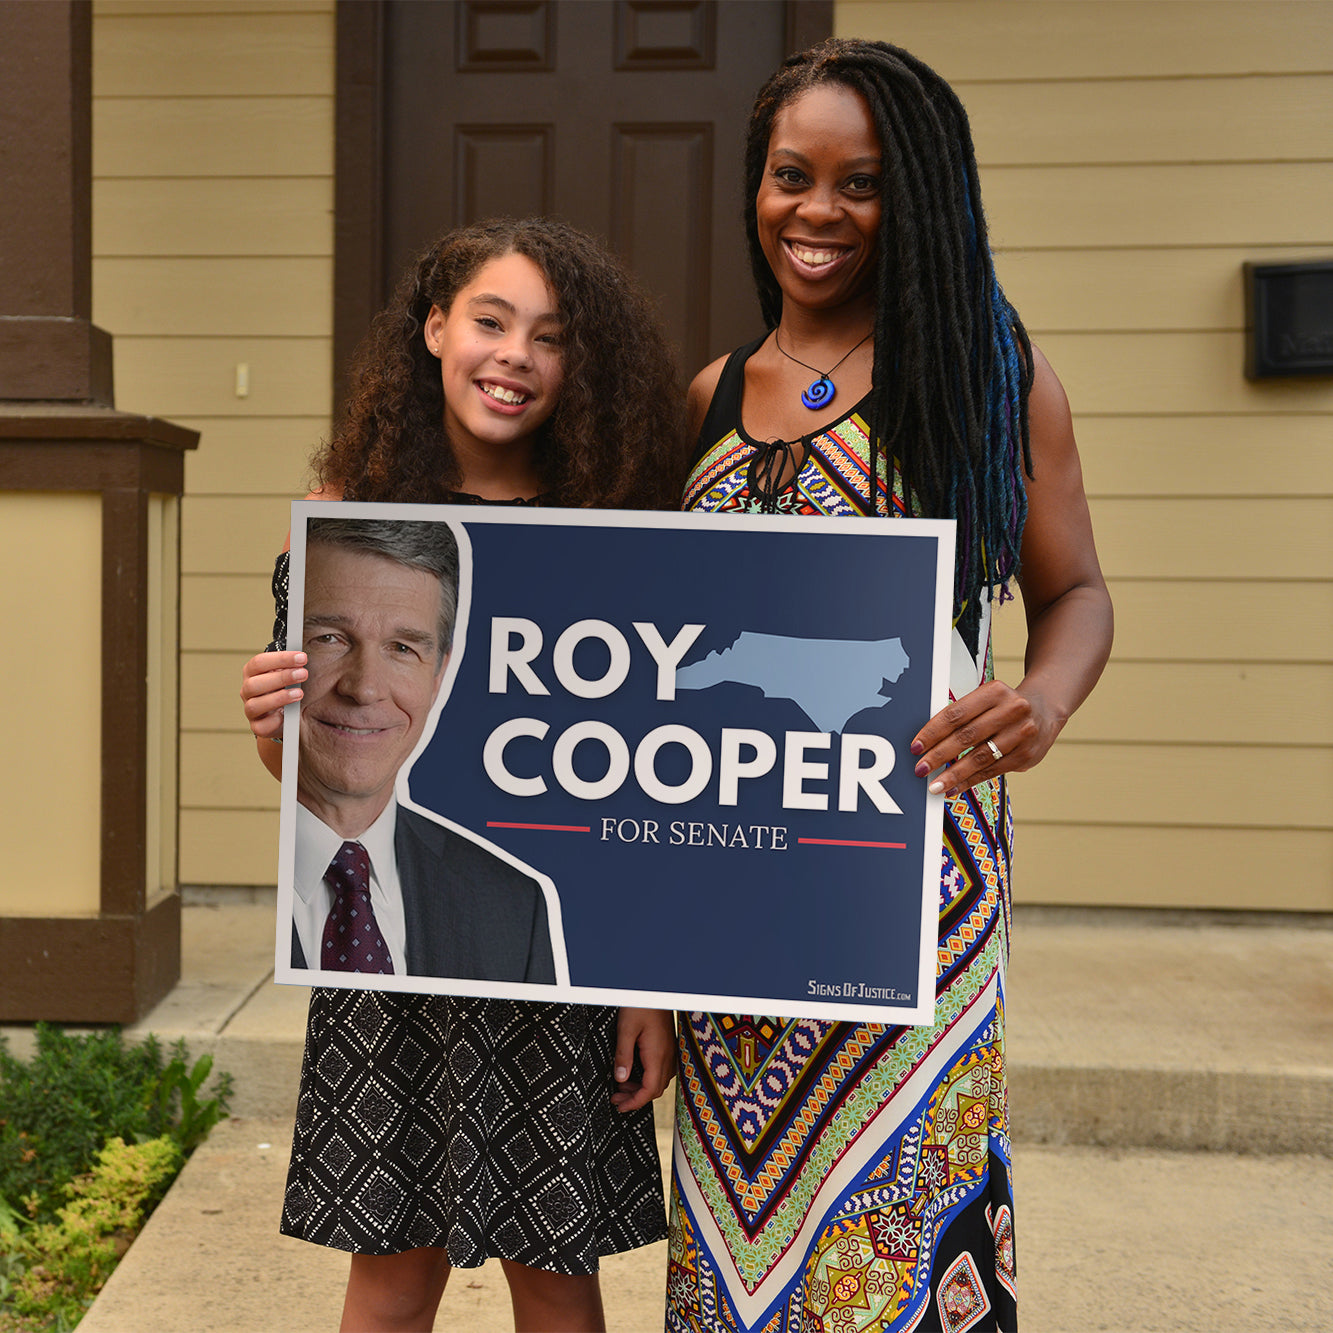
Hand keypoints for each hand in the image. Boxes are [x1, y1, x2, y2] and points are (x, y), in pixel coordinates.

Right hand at [240, 649, 306, 740]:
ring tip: (299, 693)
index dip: (280, 659)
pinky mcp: (257, 727)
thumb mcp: (289, 674)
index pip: (259, 662)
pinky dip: (275, 720)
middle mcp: (247, 690)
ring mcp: (250, 709)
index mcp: (252, 673)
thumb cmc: (288, 688)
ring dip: (279, 698)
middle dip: (281, 677)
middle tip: (304, 673)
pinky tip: (287, 714)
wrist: (287, 715)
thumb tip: (303, 656)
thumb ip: (292, 665)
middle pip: (255, 683)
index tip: (302, 657)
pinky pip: (261, 726)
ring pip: (254, 705)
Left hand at [610, 1008, 675, 1112]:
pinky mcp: (668, 1046)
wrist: (656, 990)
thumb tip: (620, 1079)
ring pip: (659, 1081)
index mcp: (657, 1055)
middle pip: (655, 1089)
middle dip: (635, 1098)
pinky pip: (661, 1071)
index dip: (634, 1102)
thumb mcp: (626, 1029)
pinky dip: (647, 1078)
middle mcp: (667, 1056)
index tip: (620, 1107)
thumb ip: (623, 1055)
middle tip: (616, 1098)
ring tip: (621, 1086)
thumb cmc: (642, 1006)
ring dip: (641, 1088)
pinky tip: (635, 1073)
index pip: (649, 1090)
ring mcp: (670, 1051)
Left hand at [910, 679, 1055, 798]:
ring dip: (954, 774)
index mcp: (995, 691)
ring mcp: (1022, 733)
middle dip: (939, 755)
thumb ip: (962, 715)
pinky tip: (955, 787)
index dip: (933, 732)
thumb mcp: (985, 699)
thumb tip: (928, 742)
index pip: (956, 714)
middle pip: (967, 736)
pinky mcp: (1027, 755)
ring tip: (935, 785)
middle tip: (921, 768)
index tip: (916, 746)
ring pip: (980, 757)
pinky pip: (992, 770)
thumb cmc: (1004, 705)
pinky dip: (971, 781)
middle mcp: (1012, 710)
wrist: (1045, 709)